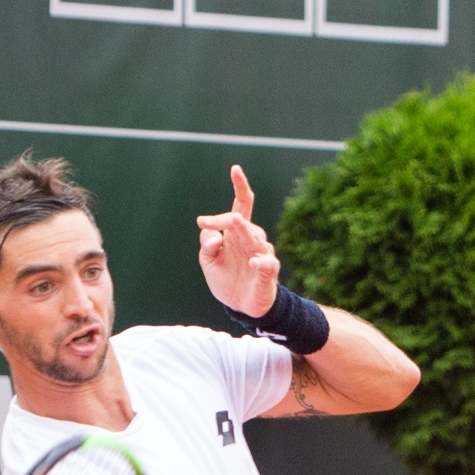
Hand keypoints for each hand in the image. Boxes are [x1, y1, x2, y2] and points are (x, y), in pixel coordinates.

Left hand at [195, 165, 280, 318]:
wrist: (240, 306)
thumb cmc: (226, 278)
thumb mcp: (208, 261)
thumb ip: (206, 245)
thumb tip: (213, 234)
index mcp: (237, 232)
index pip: (241, 204)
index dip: (240, 186)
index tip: (234, 169)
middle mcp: (251, 239)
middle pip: (242, 221)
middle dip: (228, 218)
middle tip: (208, 221)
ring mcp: (261, 254)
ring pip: (255, 238)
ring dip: (245, 231)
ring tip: (235, 223)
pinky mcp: (268, 272)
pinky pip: (267, 264)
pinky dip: (261, 262)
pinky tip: (253, 262)